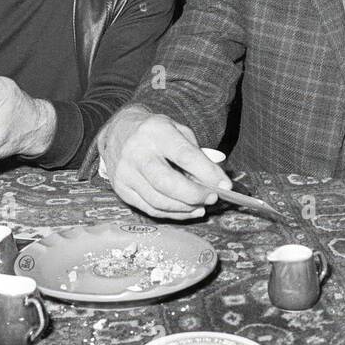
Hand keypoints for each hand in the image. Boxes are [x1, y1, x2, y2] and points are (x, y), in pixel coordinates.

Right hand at [100, 107, 229, 219]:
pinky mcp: (121, 189)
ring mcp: (126, 172)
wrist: (118, 132)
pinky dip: (172, 214)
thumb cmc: (156, 132)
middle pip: (167, 182)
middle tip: (213, 198)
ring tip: (202, 206)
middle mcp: (137, 152)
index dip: (207, 172)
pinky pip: (149, 209)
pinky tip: (187, 211)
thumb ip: (197, 154)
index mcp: (156, 131)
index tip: (225, 185)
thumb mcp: (178, 131)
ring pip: (158, 200)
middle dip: (194, 195)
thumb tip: (215, 181)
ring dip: (185, 208)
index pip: (185, 155)